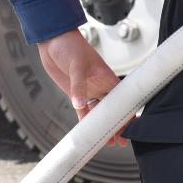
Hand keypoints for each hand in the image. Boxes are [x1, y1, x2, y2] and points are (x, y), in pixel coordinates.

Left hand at [37, 29, 126, 145]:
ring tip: (106, 141)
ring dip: (101, 126)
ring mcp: (88, 90)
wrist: (53, 40)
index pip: (122, 100)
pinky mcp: (75, 93)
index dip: (126, 114)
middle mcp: (100, 86)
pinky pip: (82, 111)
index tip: (129, 128)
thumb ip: (78, 85)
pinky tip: (88, 132)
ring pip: (98, 113)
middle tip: (119, 142)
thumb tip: (79, 104)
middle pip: (112, 110)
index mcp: (107, 78)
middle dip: (116, 125)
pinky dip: (85, 121)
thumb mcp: (76, 65)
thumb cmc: (71, 45)